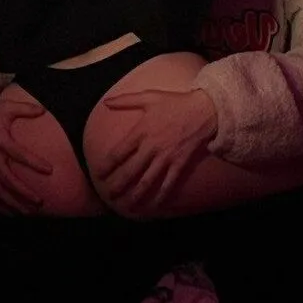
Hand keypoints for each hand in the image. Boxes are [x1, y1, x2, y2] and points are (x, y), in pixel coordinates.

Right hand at [0, 101, 51, 213]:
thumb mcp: (5, 106)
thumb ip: (25, 109)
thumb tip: (43, 110)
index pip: (17, 153)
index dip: (33, 162)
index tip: (50, 170)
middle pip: (6, 179)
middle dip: (22, 192)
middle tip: (39, 202)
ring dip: (11, 203)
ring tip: (28, 212)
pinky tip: (10, 213)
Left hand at [94, 88, 218, 213]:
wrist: (204, 110)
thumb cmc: (175, 102)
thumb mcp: (149, 96)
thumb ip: (126, 100)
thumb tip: (106, 102)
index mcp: (141, 131)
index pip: (119, 153)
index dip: (107, 165)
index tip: (99, 174)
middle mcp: (151, 147)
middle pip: (130, 170)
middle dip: (118, 184)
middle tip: (109, 194)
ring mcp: (166, 157)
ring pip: (147, 180)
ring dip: (136, 194)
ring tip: (126, 205)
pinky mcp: (179, 163)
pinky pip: (169, 183)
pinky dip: (161, 195)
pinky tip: (154, 205)